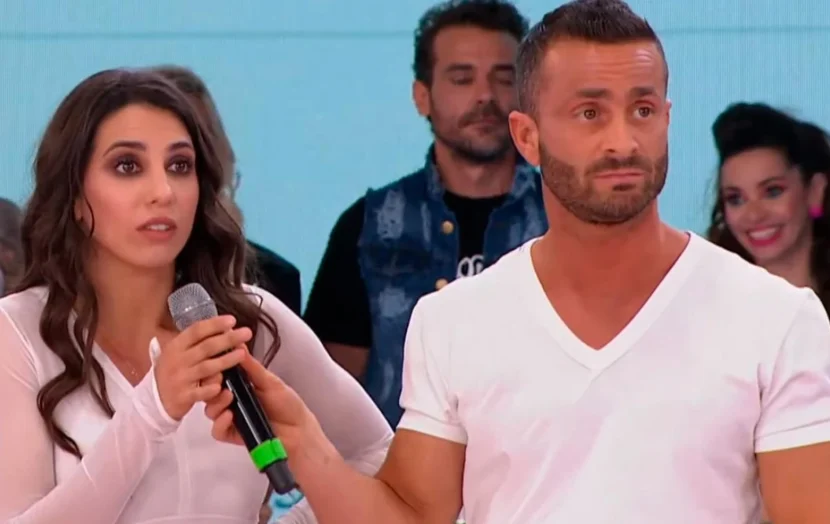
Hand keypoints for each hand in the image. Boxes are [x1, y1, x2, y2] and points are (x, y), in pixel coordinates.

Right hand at [155, 315, 251, 419]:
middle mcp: (177, 360)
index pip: (196, 331)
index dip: (215, 324)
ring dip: (225, 360)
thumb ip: (195, 341)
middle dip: (228, 339)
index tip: (232, 320)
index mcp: (176, 346)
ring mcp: (180, 378)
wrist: (154, 399)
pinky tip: (221, 386)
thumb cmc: (171, 372)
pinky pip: (199, 392)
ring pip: (206, 368)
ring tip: (242, 354)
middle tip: (246, 333)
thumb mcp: (176, 352)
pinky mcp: (182, 396)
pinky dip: (210, 389)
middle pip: (206, 347)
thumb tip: (220, 327)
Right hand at [203, 351, 327, 460]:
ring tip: (228, 396)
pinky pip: (217, 431)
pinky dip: (220, 423)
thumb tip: (239, 345)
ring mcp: (231, 417)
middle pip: (209, 392)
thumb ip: (252, 367)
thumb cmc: (286, 403)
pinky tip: (229, 415)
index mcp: (239, 385)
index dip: (213, 369)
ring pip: (210, 410)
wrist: (298, 429)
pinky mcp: (232, 434)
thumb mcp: (269, 381)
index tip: (215, 361)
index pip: (218, 375)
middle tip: (218, 379)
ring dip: (215, 402)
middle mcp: (232, 400)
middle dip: (210, 385)